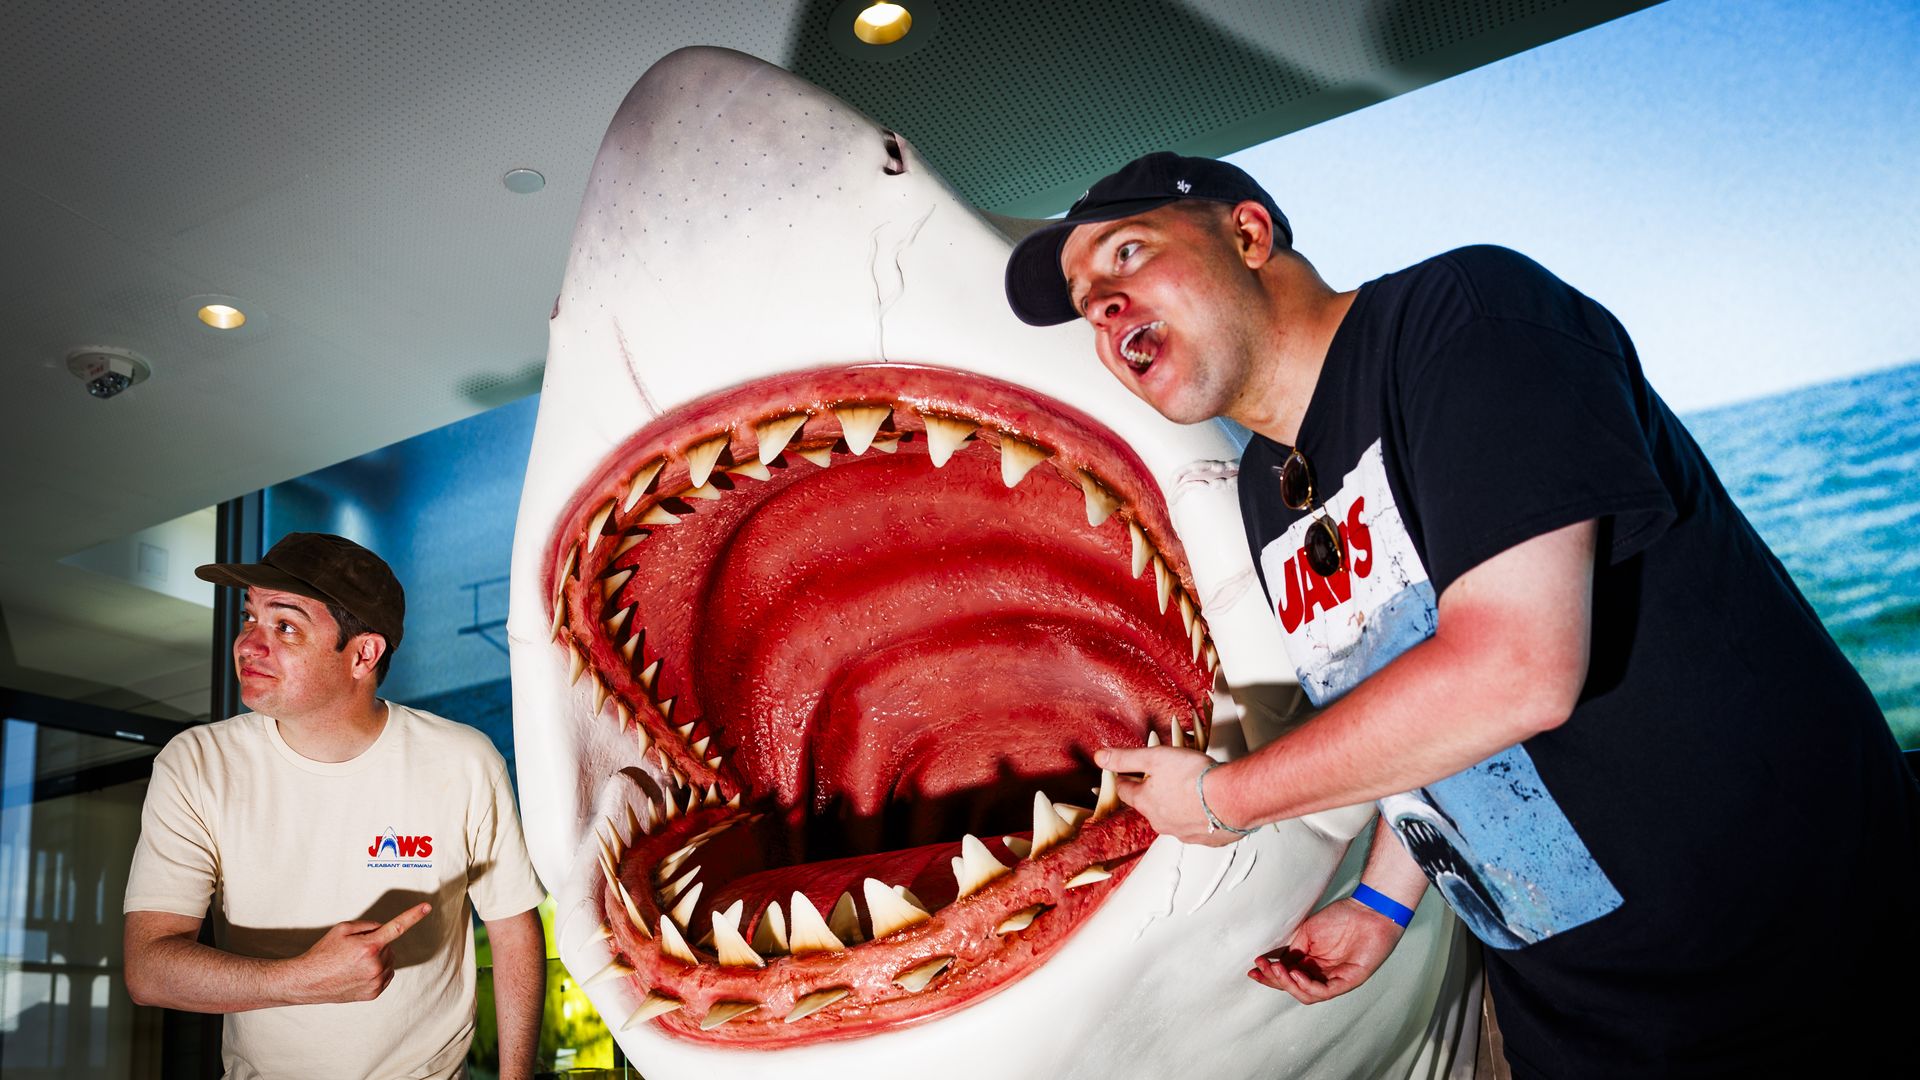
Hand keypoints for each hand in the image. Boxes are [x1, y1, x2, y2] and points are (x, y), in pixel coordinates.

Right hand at [291, 902, 430, 1003]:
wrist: (308, 981)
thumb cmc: (323, 953)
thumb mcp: (342, 929)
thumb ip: (368, 925)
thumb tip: (383, 928)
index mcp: (368, 946)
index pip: (397, 927)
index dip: (413, 916)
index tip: (426, 907)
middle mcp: (375, 965)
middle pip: (389, 946)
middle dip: (377, 944)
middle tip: (354, 950)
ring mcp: (375, 981)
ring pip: (389, 961)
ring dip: (378, 958)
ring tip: (354, 963)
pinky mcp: (373, 993)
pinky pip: (386, 975)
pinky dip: (378, 970)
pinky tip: (359, 972)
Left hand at [1094, 745, 1239, 845]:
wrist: (1233, 798)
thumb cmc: (1196, 778)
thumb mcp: (1154, 758)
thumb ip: (1126, 758)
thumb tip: (1100, 758)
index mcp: (1147, 803)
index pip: (1125, 791)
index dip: (1122, 779)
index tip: (1119, 777)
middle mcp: (1162, 823)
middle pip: (1149, 806)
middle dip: (1152, 793)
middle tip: (1160, 779)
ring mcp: (1184, 833)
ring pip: (1174, 818)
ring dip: (1177, 806)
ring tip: (1188, 790)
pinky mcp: (1207, 839)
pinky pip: (1198, 827)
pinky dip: (1199, 817)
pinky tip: (1208, 805)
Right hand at [1250, 898, 1404, 1003]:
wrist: (1368, 911)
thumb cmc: (1342, 918)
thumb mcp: (1307, 933)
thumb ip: (1292, 950)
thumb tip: (1272, 961)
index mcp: (1312, 965)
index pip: (1288, 976)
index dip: (1270, 976)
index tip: (1253, 970)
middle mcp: (1322, 975)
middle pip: (1294, 988)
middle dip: (1275, 981)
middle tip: (1261, 969)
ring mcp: (1336, 979)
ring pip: (1307, 994)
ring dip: (1288, 984)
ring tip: (1276, 970)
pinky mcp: (1349, 980)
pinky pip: (1325, 991)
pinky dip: (1308, 985)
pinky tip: (1296, 974)